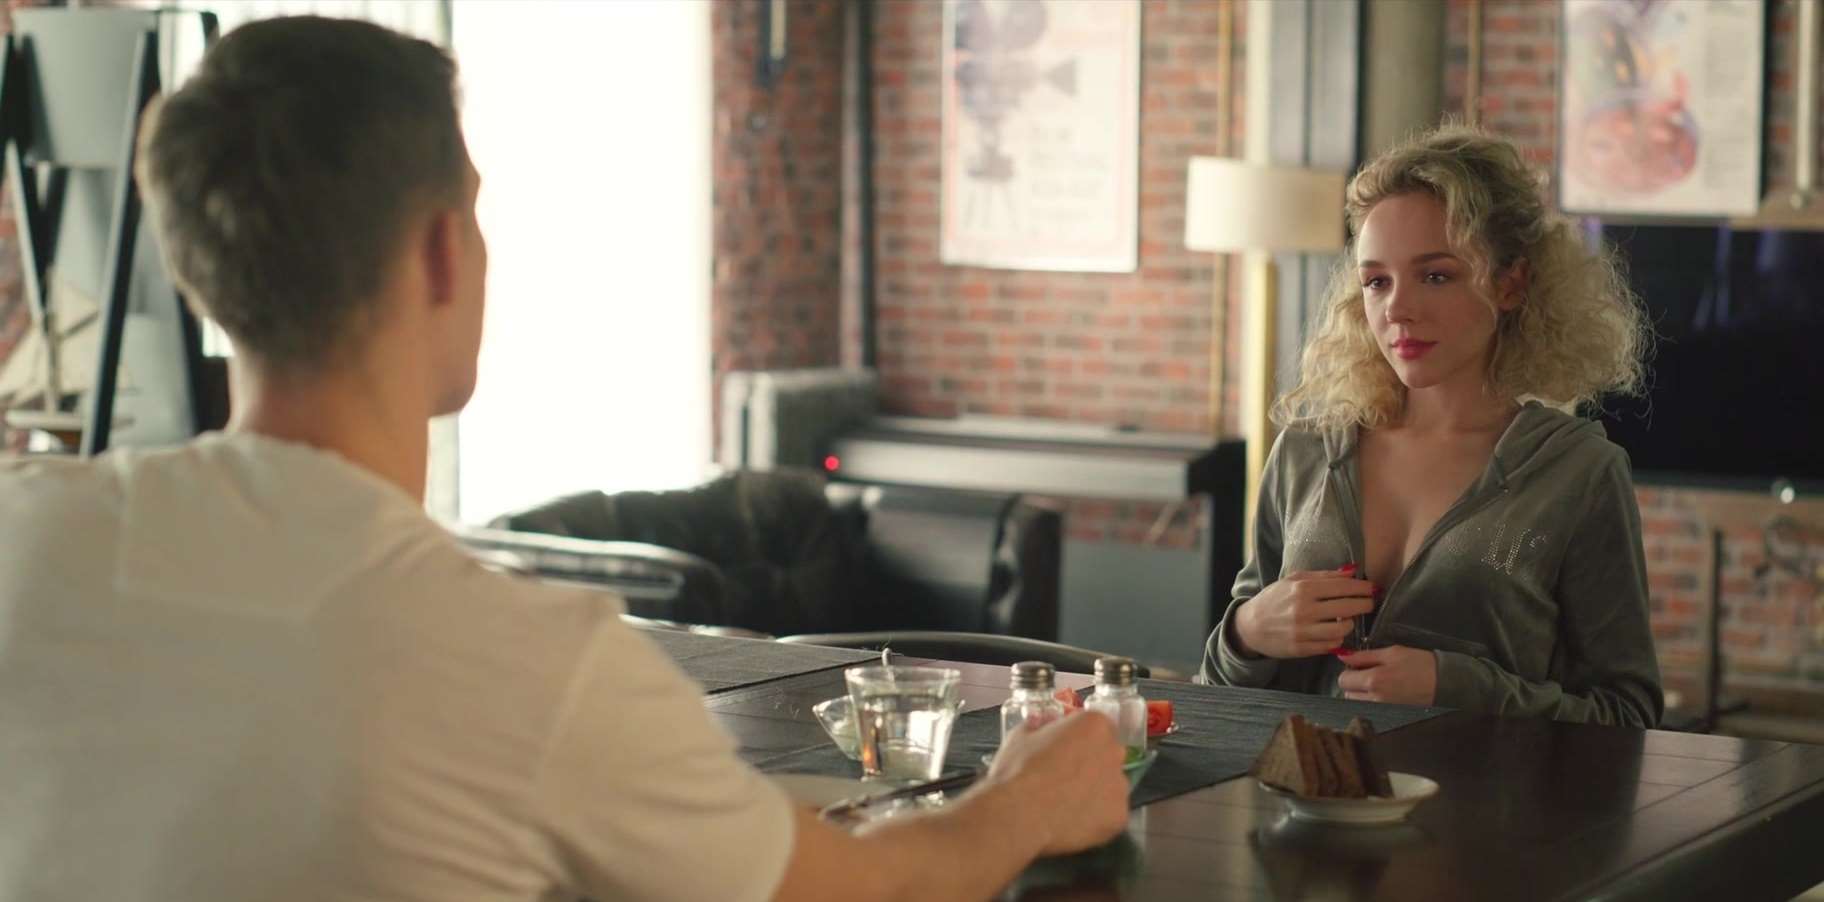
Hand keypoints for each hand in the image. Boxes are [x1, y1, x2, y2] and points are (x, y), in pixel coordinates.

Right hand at [988, 709, 1129, 855]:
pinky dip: (1095, 817)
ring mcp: (1120, 785)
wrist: (1020, 816)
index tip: (1064, 749)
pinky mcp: (1119, 815)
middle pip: (1107, 755)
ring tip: (1065, 803)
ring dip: (1094, 791)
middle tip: (1064, 777)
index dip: (1078, 739)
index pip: (1095, 727)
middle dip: (1090, 763)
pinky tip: (1071, 820)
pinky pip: (1109, 813)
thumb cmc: (1018, 771)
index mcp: (1094, 725)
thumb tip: (1039, 725)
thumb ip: (1037, 727)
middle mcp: (1114, 751)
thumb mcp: (1019, 737)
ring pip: (1110, 786)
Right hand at [1233, 567, 1376, 658]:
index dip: (1363, 588)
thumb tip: (1352, 571)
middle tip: (1370, 603)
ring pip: (1343, 628)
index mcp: (1303, 589)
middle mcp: (1304, 610)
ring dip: (1350, 623)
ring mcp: (1303, 631)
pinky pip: (1331, 645)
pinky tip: (1335, 632)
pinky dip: (1337, 638)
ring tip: (1348, 618)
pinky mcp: (1302, 649)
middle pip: (1348, 607)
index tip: (1372, 588)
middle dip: (1365, 604)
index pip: (1343, 587)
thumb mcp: (1294, 580)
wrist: (1250, 625)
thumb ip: (1324, 576)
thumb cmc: (1274, 599)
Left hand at [1337, 645, 1436, 705]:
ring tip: (1379, 683)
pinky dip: (1371, 702)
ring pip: (1357, 703)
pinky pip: (1370, 709)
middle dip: (1354, 683)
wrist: (1444, 683)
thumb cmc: (1421, 665)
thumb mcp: (1392, 653)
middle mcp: (1375, 699)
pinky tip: (1385, 692)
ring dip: (1361, 693)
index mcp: (1374, 681)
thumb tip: (1344, 656)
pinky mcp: (1389, 716)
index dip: (1348, 671)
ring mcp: (1382, 710)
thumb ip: (1364, 656)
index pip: (1343, 680)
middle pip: (1347, 694)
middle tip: (1369, 673)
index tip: (1357, 666)